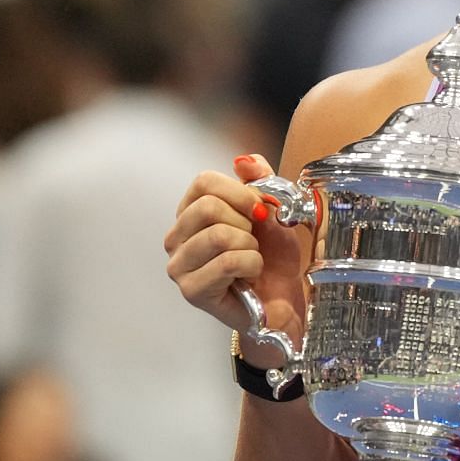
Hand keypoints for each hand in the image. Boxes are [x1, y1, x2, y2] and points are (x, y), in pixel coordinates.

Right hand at [164, 154, 308, 355]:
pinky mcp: (191, 291)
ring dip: (249, 247)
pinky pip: (226, 263)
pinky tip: (248, 277)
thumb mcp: (272, 211)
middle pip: (208, 208)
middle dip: (245, 223)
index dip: (240, 192)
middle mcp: (176, 237)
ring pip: (218, 235)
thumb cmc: (273, 257)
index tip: (261, 210)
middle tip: (253, 242)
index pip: (204, 182)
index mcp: (190, 212)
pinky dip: (250, 266)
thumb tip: (245, 161)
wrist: (283, 299)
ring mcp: (179, 265)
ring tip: (251, 260)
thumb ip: (260, 181)